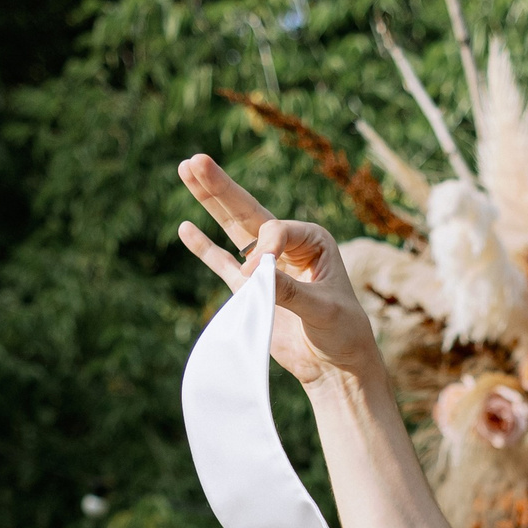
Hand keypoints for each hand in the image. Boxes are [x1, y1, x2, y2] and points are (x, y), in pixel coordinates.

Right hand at [176, 155, 383, 386]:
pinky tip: (186, 228)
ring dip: (210, 202)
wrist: (334, 367)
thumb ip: (290, 291)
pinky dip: (204, 248)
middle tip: (195, 160)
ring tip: (186, 169)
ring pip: (232, 230)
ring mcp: (266, 266)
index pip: (276, 230)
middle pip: (248, 212)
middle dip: (222, 187)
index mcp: (313, 241)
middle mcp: (288, 246)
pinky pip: (222, 263)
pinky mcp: (250, 289)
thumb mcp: (323, 309)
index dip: (263, 250)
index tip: (257, 278)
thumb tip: (256, 274)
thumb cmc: (341, 333)